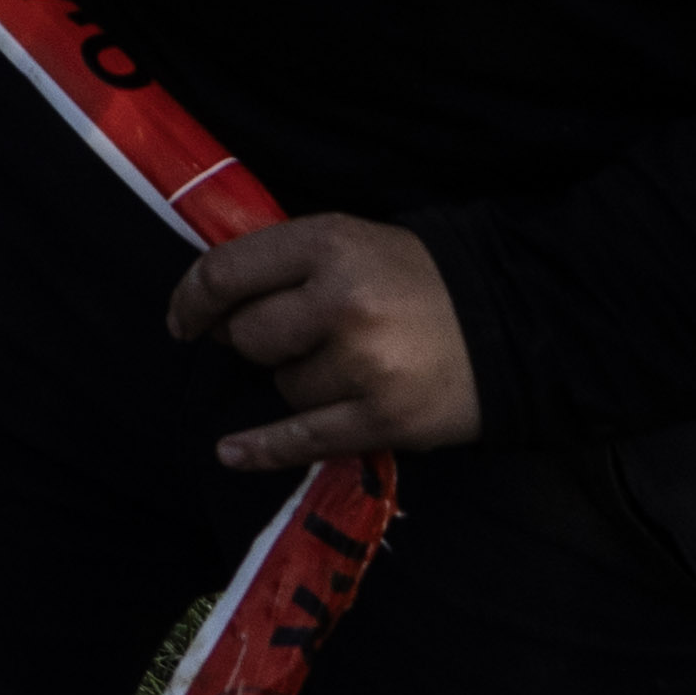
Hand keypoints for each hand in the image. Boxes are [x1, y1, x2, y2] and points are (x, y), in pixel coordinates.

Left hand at [172, 213, 483, 466]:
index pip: (227, 273)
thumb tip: (211, 302)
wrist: (512, 323)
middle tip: (285, 338)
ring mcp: (363, 365)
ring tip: (346, 363)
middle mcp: (341, 303)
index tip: (183, 320)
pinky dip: (262, 448)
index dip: (193, 299)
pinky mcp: (383, 418)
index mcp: (328, 245)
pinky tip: (229, 452)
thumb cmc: (418, 279)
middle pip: (248, 336)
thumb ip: (285, 261)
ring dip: (298, 378)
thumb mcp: (351, 241)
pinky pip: (303, 438)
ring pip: (282, 385)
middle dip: (253, 340)